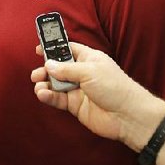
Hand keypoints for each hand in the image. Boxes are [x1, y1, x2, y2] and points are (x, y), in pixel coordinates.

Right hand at [31, 42, 148, 145]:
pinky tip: (43, 94)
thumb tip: (49, 65)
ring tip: (39, 85)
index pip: (68, 49)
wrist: (127, 115)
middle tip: (37, 73)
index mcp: (88, 59)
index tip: (39, 49)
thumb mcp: (89, 71)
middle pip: (58, 68)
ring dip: (44, 84)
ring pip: (55, 84)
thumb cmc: (115, 87)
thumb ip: (67, 68)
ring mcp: (77, 89)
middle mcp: (81, 73)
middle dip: (45, 69)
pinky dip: (48, 96)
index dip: (53, 48)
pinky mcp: (74, 105)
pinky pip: (57, 99)